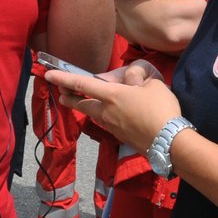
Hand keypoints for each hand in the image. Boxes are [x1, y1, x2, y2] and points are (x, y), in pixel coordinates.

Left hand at [44, 60, 179, 154]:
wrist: (169, 143)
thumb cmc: (161, 110)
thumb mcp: (153, 84)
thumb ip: (138, 78)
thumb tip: (129, 80)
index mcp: (112, 95)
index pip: (82, 84)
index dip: (63, 78)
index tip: (48, 74)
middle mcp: (106, 112)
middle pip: (81, 104)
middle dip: (70, 97)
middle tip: (63, 92)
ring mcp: (112, 126)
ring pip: (94, 114)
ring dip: (88, 107)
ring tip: (90, 100)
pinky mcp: (120, 137)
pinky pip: (107, 122)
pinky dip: (105, 115)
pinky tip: (114, 113)